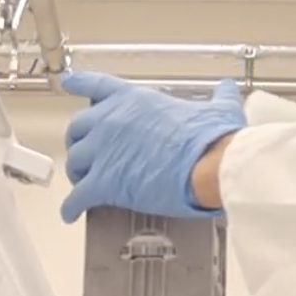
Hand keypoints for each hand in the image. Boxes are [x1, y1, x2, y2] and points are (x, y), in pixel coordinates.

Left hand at [58, 73, 245, 223]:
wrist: (209, 164)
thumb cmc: (211, 138)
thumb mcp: (217, 109)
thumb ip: (219, 97)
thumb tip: (228, 90)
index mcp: (132, 100)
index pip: (96, 84)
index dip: (78, 83)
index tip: (68, 83)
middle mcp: (110, 120)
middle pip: (77, 128)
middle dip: (79, 141)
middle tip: (86, 152)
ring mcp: (103, 151)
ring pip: (74, 162)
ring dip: (76, 173)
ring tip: (82, 182)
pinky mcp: (104, 183)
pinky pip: (77, 197)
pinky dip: (71, 207)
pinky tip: (70, 213)